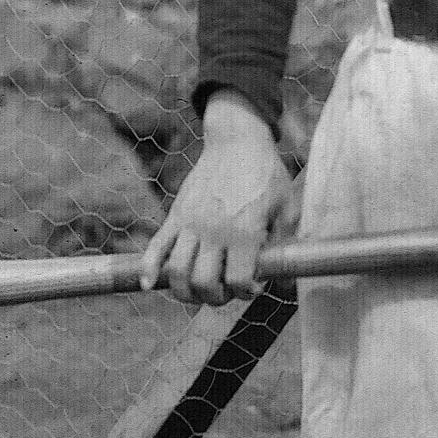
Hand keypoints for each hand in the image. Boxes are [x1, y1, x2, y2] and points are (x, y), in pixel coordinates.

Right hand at [138, 93, 293, 305]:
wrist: (237, 140)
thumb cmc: (266, 174)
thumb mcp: (287, 207)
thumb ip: (286, 244)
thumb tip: (289, 283)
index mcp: (244, 231)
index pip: (239, 281)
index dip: (247, 292)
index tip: (253, 286)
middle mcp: (214, 230)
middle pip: (204, 282)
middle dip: (216, 297)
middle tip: (226, 290)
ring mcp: (190, 223)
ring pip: (177, 271)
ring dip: (186, 291)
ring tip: (199, 289)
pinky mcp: (175, 215)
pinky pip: (155, 247)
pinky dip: (148, 268)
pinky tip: (149, 284)